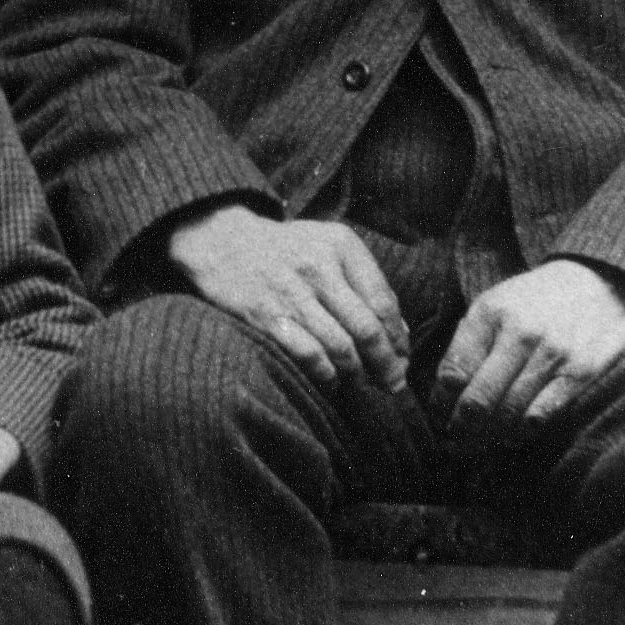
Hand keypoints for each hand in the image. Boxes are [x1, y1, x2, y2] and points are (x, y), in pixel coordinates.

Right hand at [165, 203, 408, 390]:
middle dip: (386, 364)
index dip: (398, 338)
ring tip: (361, 383)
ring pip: (340, 345)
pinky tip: (331, 379)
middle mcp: (319, 266)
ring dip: (357, 373)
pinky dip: (325, 373)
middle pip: (367, 328)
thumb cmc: (286, 250)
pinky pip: (307, 353)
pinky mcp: (265, 313)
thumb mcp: (329, 248)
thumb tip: (400, 332)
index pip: (384, 301)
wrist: (222, 239)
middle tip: (393, 385)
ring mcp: (290, 291)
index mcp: (342, 246)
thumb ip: (365, 283)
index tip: (402, 359)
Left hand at [440, 261, 624, 429]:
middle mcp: (521, 333)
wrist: (596, 283)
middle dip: (462, 427)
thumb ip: (465, 346)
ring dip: (492, 435)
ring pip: (510, 413)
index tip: (441, 418)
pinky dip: (524, 431)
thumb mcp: (491, 307)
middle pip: (479, 399)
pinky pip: (543, 415)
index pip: (453, 373)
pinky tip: (516, 432)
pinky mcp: (582, 372)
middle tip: (458, 439)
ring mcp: (554, 354)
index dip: (440, 404)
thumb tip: (445, 394)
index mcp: (490, 314)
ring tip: (485, 440)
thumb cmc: (533, 302)